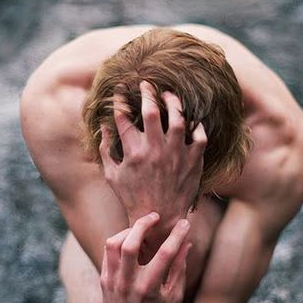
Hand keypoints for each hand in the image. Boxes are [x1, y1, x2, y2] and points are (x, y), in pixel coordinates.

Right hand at [99, 81, 206, 220]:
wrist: (160, 218)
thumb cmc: (133, 197)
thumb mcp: (112, 176)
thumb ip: (106, 150)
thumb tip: (102, 126)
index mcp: (133, 153)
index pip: (123, 119)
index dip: (119, 101)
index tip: (120, 91)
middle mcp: (155, 151)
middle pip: (151, 112)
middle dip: (146, 93)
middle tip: (146, 84)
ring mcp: (176, 155)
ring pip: (178, 119)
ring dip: (173, 102)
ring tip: (169, 95)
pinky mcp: (193, 162)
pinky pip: (200, 136)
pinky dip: (197, 125)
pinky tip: (191, 119)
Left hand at [100, 212, 191, 302]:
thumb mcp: (174, 296)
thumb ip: (179, 268)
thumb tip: (187, 242)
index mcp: (149, 289)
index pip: (165, 254)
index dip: (177, 235)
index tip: (186, 223)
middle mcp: (128, 284)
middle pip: (131, 243)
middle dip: (144, 224)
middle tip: (156, 216)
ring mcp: (112, 282)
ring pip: (113, 244)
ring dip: (128, 230)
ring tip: (141, 227)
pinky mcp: (104, 280)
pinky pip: (107, 251)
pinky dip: (119, 240)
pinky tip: (130, 239)